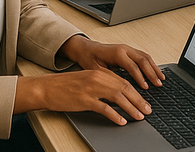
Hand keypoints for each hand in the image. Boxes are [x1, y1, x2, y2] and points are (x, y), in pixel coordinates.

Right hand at [14, 69, 152, 124]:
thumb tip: (120, 94)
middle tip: (147, 110)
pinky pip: (104, 108)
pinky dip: (115, 115)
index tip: (145, 101)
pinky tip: (121, 121)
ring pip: (118, 98)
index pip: (124, 82)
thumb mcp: (88, 80)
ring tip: (139, 116)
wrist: (47, 88)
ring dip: (131, 108)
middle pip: (125, 89)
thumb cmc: (66, 86)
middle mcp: (98, 78)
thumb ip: (104, 84)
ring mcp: (91, 89)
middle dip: (138, 100)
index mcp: (101, 73)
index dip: (137, 92)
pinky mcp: (84, 100)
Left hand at [59, 35, 164, 89]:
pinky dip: (151, 64)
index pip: (133, 66)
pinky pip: (144, 56)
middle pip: (143, 60)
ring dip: (154, 68)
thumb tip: (120, 89)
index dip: (140, 78)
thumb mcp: (96, 71)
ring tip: (161, 79)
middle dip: (152, 73)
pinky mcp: (129, 51)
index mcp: (117, 53)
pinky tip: (155, 72)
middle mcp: (125, 49)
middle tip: (158, 84)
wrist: (86, 49)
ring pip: (146, 57)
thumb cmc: (89, 59)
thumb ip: (109, 77)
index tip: (146, 88)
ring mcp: (128, 49)